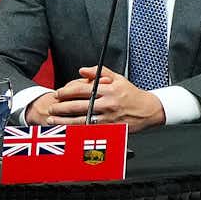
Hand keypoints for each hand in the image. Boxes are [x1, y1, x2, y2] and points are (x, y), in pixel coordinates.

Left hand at [44, 68, 165, 129]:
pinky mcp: (110, 128)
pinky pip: (89, 129)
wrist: (148, 110)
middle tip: (52, 107)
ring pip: (81, 119)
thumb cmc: (132, 94)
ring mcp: (109, 117)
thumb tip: (82, 70)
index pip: (82, 89)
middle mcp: (108, 103)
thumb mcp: (119, 79)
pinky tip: (67, 129)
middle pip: (78, 106)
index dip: (67, 91)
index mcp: (109, 90)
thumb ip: (100, 72)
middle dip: (61, 107)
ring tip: (53, 120)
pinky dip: (76, 130)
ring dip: (64, 120)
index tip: (58, 93)